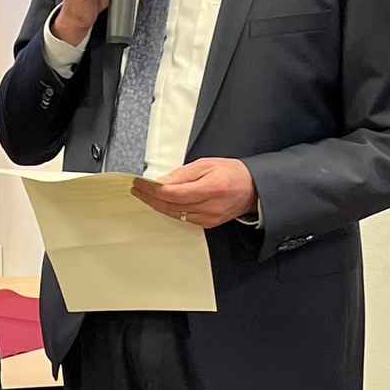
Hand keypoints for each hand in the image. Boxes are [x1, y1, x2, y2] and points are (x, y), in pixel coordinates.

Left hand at [131, 159, 256, 229]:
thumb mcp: (206, 164)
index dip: (154, 190)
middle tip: (137, 189)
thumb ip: (182, 174)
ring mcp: (209, 218)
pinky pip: (183, 219)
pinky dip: (169, 210)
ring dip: (156, 205)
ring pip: (174, 214)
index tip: (141, 183)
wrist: (252, 189)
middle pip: (171, 205)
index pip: (174, 193)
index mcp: (211, 187)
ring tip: (144, 195)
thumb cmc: (232, 173)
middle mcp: (210, 206)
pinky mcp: (208, 224)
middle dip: (150, 197)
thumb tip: (161, 182)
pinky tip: (160, 204)